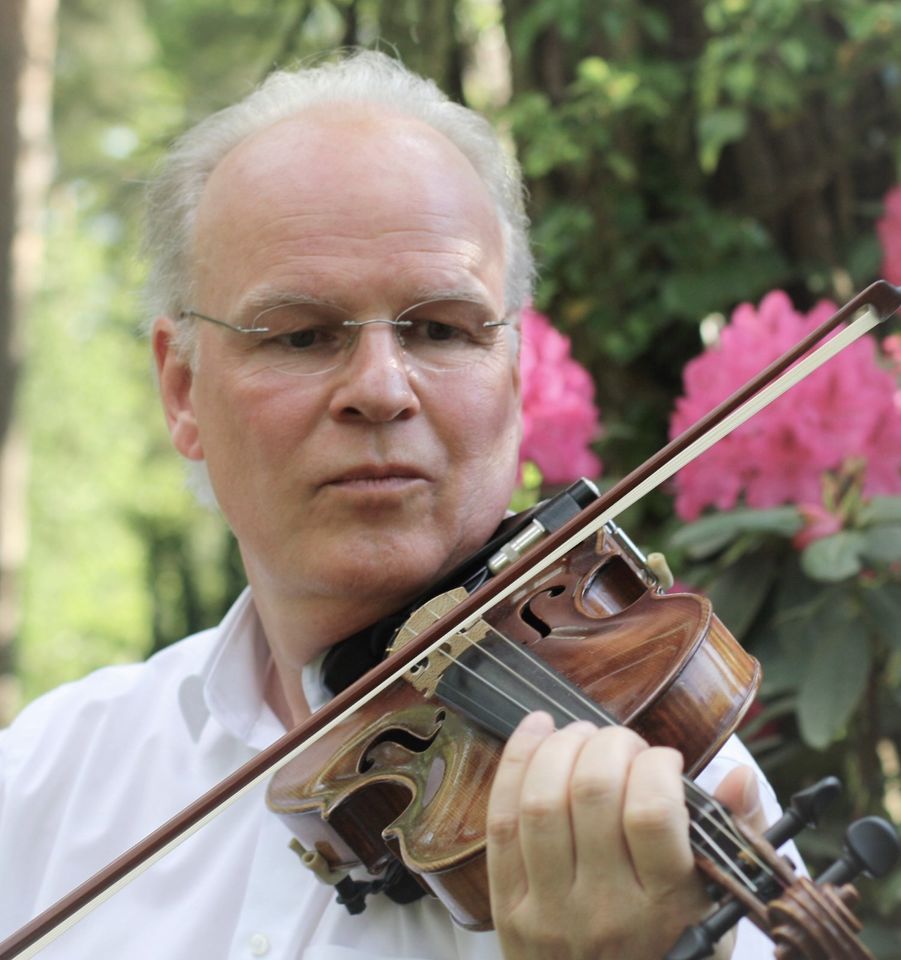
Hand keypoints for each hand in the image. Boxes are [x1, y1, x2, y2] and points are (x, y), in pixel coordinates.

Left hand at [485, 713, 765, 959]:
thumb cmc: (669, 946)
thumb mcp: (715, 906)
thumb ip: (732, 836)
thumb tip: (739, 775)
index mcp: (666, 909)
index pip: (652, 814)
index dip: (656, 766)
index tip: (664, 759)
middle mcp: (604, 910)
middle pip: (593, 793)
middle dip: (608, 744)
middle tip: (622, 742)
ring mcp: (549, 909)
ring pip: (542, 801)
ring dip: (561, 747)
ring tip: (582, 735)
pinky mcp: (507, 904)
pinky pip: (501, 820)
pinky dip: (516, 762)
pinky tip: (536, 730)